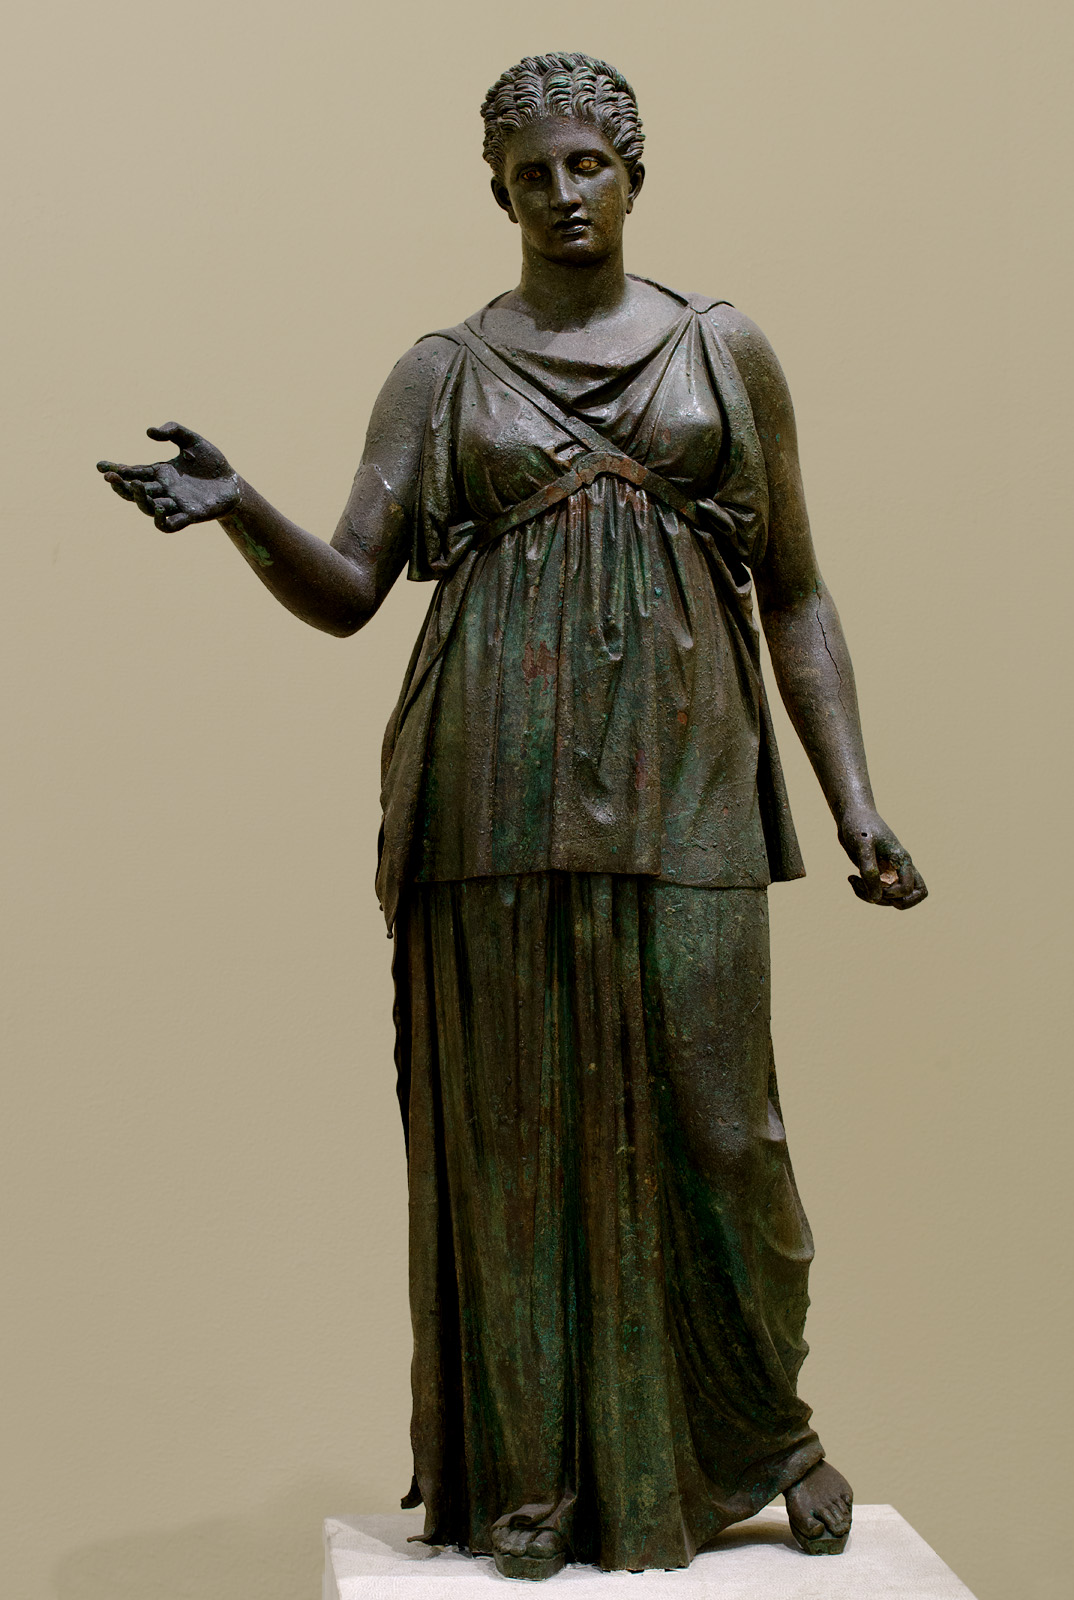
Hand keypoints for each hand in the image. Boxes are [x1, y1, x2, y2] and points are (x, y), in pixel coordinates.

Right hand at [97, 422, 240, 530]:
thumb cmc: (212, 463)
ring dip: (138, 499)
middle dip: (121, 486)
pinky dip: (161, 522)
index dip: (115, 470)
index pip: (132, 472)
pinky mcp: (190, 516)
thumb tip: (148, 432)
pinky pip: (169, 526)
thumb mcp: (192, 440)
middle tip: (110, 479)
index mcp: (160, 473)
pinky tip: (158, 509)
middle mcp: (163, 490)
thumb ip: (173, 431)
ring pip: (148, 508)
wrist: (233, 483)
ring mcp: (175, 505)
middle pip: (134, 492)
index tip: (100, 466)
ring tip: (135, 485)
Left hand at [837, 807, 927, 909]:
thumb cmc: (859, 825)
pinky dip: (865, 892)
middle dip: (889, 901)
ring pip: (892, 898)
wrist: (852, 815)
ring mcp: (890, 871)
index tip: (872, 882)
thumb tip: (876, 898)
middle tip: (871, 890)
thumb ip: (869, 870)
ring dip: (872, 897)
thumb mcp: (862, 845)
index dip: (892, 894)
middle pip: (911, 897)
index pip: (909, 889)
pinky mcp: (878, 873)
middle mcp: (899, 867)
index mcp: (902, 859)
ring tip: (854, 881)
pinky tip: (852, 879)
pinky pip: (878, 892)